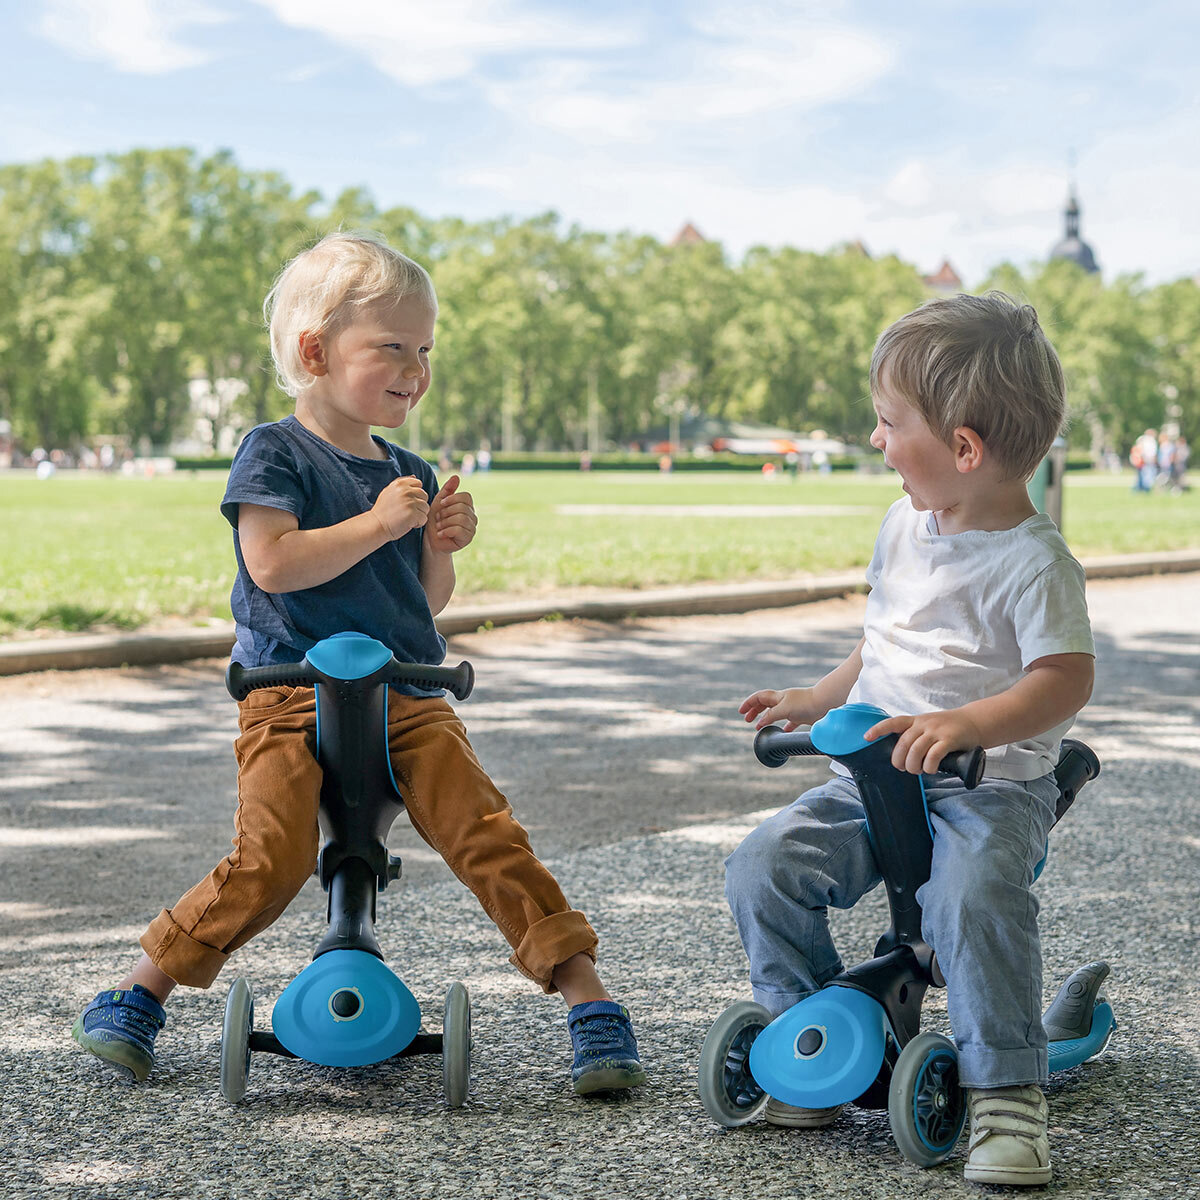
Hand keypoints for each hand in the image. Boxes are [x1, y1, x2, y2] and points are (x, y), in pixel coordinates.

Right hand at [372, 475, 429, 540]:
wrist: (376, 525)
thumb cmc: (383, 510)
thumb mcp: (389, 491)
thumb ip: (401, 483)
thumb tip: (414, 476)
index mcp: (400, 484)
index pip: (419, 484)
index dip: (415, 494)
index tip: (407, 502)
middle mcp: (406, 491)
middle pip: (424, 496)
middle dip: (418, 505)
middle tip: (407, 511)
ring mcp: (410, 502)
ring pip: (426, 508)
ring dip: (419, 514)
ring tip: (407, 517)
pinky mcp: (412, 514)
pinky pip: (424, 518)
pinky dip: (418, 523)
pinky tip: (408, 524)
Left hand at [425, 475, 476, 553]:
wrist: (431, 540)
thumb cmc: (435, 521)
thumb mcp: (439, 503)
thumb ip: (447, 490)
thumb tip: (456, 476)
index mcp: (467, 506)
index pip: (466, 496)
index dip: (452, 499)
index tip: (441, 505)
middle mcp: (472, 516)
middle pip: (462, 507)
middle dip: (446, 512)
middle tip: (438, 518)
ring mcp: (472, 528)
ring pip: (461, 518)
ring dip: (445, 522)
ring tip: (439, 526)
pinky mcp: (468, 539)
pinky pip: (459, 530)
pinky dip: (446, 531)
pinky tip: (441, 534)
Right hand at [738, 687, 814, 730]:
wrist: (825, 704)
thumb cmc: (805, 703)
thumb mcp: (784, 709)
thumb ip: (771, 715)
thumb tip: (760, 723)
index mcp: (778, 697)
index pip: (758, 697)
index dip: (749, 703)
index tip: (741, 712)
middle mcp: (783, 701)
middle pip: (764, 704)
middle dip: (754, 711)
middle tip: (747, 720)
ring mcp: (792, 708)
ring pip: (774, 712)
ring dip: (765, 718)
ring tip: (758, 726)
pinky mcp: (800, 716)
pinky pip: (788, 722)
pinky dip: (782, 727)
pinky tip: (780, 733)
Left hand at [864, 709, 984, 774]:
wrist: (974, 722)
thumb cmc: (947, 728)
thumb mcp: (928, 726)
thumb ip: (914, 736)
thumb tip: (900, 755)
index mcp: (916, 721)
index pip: (893, 722)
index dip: (879, 729)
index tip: (866, 738)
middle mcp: (924, 724)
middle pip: (903, 742)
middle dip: (899, 759)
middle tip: (903, 768)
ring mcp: (937, 731)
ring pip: (916, 750)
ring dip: (914, 765)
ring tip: (918, 771)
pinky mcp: (950, 739)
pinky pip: (934, 754)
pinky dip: (929, 765)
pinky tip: (931, 769)